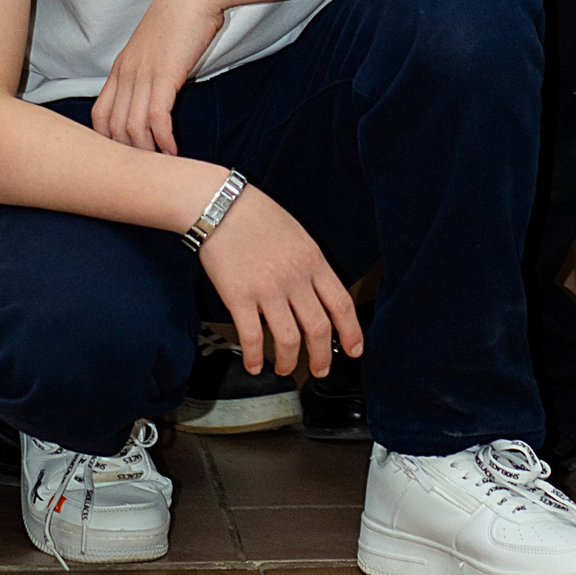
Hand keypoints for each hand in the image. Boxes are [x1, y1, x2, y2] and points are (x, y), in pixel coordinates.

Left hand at [91, 0, 225, 151]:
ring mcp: (143, 75)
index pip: (100, 114)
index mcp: (120, 67)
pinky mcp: (164, 76)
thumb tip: (155, 93)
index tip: (125, 155)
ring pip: (132, 128)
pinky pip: (157, 119)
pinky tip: (173, 151)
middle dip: (127, 153)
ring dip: (146, 153)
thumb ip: (149, 70)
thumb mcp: (154, 47)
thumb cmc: (180, 17)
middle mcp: (125, 74)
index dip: (107, 140)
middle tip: (144, 169)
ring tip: (159, 166)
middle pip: (112, 127)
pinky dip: (163, 140)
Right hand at [201, 181, 365, 380]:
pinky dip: (255, 357)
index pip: (341, 303)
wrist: (220, 205)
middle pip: (318, 328)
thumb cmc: (258, 216)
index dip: (351, 332)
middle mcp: (294, 277)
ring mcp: (267, 289)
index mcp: (312, 260)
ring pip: (289, 340)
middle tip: (321, 369)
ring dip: (289, 362)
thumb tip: (318, 295)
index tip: (354, 350)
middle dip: (322, 357)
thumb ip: (310, 265)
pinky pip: (252, 338)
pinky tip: (254, 364)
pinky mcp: (239, 297)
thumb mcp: (297, 235)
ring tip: (285, 369)